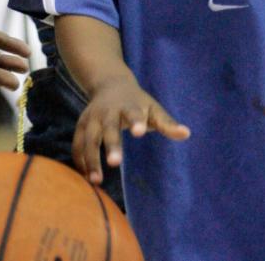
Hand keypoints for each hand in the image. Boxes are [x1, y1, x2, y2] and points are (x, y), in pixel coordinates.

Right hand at [73, 75, 189, 184]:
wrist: (110, 84)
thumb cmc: (137, 102)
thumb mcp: (153, 109)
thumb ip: (167, 123)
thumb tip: (187, 134)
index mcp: (128, 105)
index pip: (133, 113)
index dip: (136, 121)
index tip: (140, 132)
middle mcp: (108, 111)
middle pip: (109, 128)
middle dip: (111, 145)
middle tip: (115, 163)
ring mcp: (92, 118)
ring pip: (88, 139)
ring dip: (91, 160)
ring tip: (96, 181)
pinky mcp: (81, 126)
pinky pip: (77, 145)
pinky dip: (79, 161)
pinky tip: (85, 178)